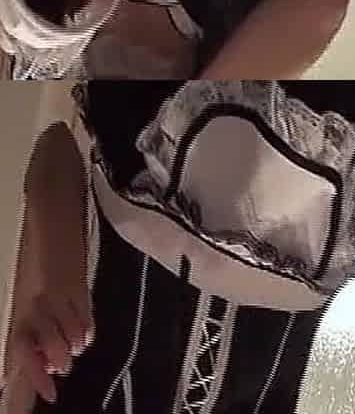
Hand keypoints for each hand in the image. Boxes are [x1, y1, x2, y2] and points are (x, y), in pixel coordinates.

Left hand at [4, 202, 93, 404]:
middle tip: (61, 370)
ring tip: (75, 353)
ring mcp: (59, 288)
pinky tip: (86, 335)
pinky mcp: (77, 277)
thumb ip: (42, 312)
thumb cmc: (43, 242)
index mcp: (26, 298)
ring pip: (66, 329)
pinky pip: (83, 308)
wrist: (52, 207)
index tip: (47, 390)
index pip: (24, 342)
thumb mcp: (35, 280)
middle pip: (45, 341)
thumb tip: (52, 344)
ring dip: (71, 345)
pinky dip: (85, 325)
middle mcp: (39, 297)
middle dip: (54, 361)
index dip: (33, 369)